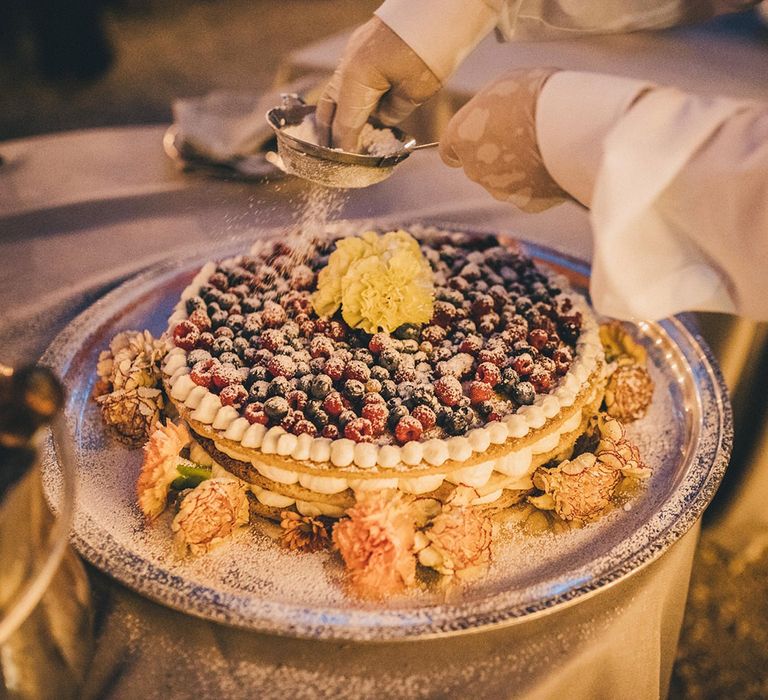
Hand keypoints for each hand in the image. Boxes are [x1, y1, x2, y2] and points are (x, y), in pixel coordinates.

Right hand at [315, 17, 441, 151]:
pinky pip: (346, 80)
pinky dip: (348, 98)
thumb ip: (393, 112)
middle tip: (333, 154)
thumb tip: (381, 120)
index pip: (345, 124)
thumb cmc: (430, 51)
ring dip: (337, 115)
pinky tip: (357, 111)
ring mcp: (351, 54)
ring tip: (339, 137)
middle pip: (330, 108)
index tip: (345, 164)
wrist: (439, 8)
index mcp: (356, 79)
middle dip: (331, 132)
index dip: (345, 147)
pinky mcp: (359, 48)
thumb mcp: (414, 92)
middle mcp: (347, 67)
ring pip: (335, 93)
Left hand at [439, 68, 567, 212]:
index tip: (477, 141)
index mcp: (460, 136)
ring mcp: (499, 190)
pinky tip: (556, 164)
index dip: (464, 147)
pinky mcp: (526, 203)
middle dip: (496, 157)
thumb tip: (493, 116)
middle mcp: (473, 169)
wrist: (567, 124)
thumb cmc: (534, 95)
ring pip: (505, 183)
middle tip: (523, 137)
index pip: (449, 151)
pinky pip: (530, 193)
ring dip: (518, 171)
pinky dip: (540, 184)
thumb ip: (489, 111)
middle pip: (479, 167)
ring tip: (545, 147)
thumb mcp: (504, 87)